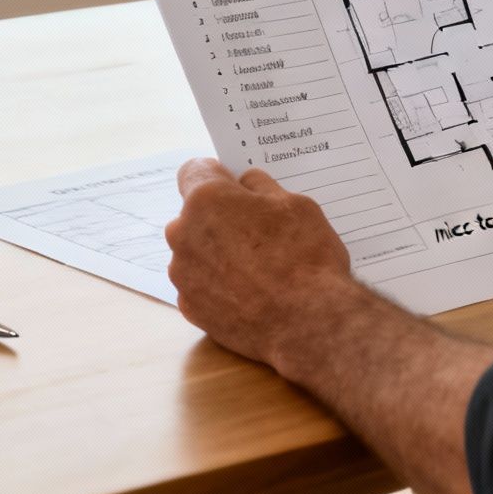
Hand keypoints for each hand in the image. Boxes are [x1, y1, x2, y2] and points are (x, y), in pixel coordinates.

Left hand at [165, 157, 360, 367]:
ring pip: (196, 250)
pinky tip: (250, 292)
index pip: (195, 170)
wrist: (309, 323)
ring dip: (217, 252)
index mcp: (206, 199)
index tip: (236, 186)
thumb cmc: (304, 258)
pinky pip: (200, 284)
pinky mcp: (191, 308)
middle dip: (219, 216)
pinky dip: (218, 284)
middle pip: (194, 214)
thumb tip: (246, 184)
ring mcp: (184, 275)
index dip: (219, 175)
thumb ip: (261, 187)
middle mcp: (183, 235)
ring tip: (257, 267)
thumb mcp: (294, 203)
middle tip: (257, 230)